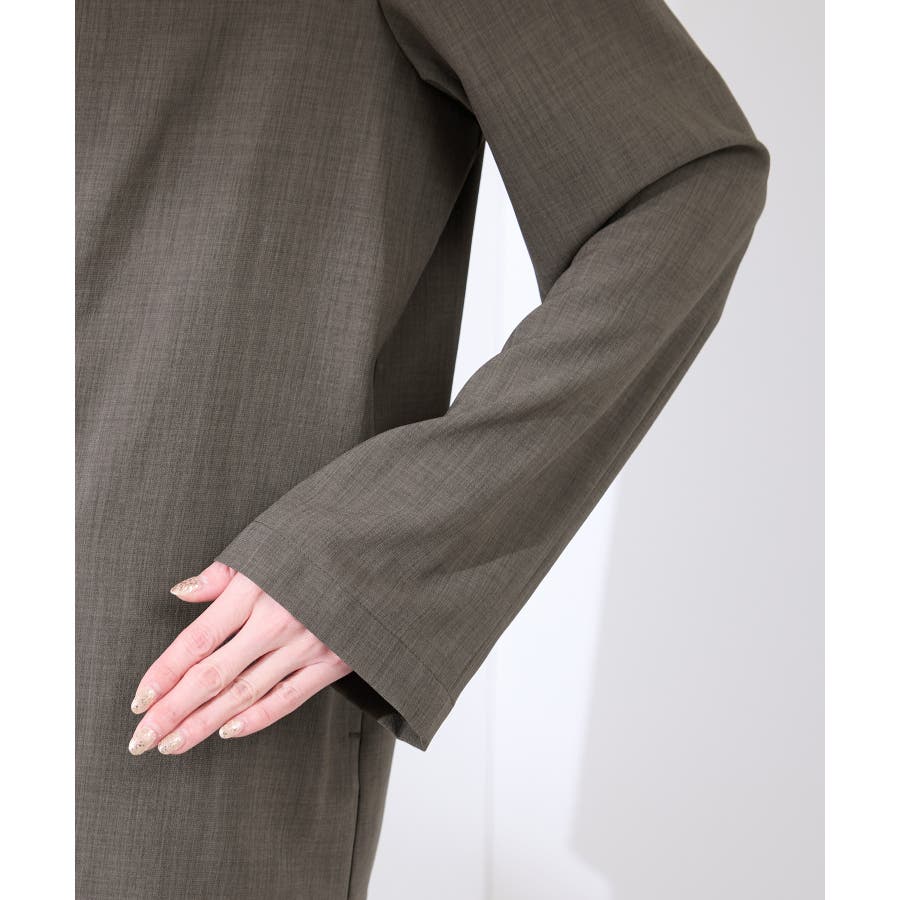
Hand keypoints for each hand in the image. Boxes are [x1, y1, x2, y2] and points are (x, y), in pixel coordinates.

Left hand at [127, 561, 351, 754]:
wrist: (384, 554)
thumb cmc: (320, 545)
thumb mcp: (270, 545)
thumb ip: (224, 573)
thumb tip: (181, 592)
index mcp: (257, 589)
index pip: (198, 639)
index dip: (164, 672)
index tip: (138, 699)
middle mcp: (278, 621)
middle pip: (213, 675)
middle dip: (173, 710)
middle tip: (141, 738)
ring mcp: (306, 645)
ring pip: (245, 694)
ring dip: (204, 723)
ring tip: (171, 744)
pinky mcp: (332, 662)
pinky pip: (289, 698)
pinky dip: (257, 718)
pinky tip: (227, 732)